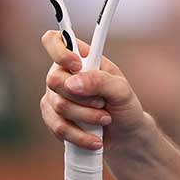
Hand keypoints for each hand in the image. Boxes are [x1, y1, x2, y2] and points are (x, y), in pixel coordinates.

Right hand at [41, 31, 147, 151]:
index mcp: (82, 58)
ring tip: (105, 119)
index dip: (60, 51)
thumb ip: (100, 81)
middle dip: (82, 96)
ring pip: (57, 105)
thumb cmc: (125, 106)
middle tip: (103, 102)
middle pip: (53, 79)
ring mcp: (55, 97)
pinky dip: (79, 135)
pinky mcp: (53, 118)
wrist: (125, 136)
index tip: (77, 65)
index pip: (55, 40)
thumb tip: (72, 83)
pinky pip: (58, 126)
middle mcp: (65, 75)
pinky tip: (95, 139)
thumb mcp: (121, 91)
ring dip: (86, 116)